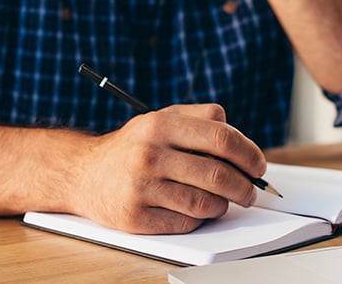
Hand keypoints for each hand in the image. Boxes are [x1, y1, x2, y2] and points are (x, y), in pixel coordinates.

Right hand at [71, 104, 266, 233]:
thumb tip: (240, 139)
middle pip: (218, 174)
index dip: (248, 153)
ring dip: (223, 205)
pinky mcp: (136, 217)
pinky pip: (186, 223)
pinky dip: (198, 219)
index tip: (258, 165)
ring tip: (221, 201)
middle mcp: (150, 154)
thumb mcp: (160, 119)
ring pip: (206, 203)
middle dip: (244, 186)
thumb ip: (200, 118)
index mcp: (160, 125)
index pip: (220, 137)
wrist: (83, 173)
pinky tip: (194, 210)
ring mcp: (141, 187)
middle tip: (251, 191)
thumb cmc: (132, 147)